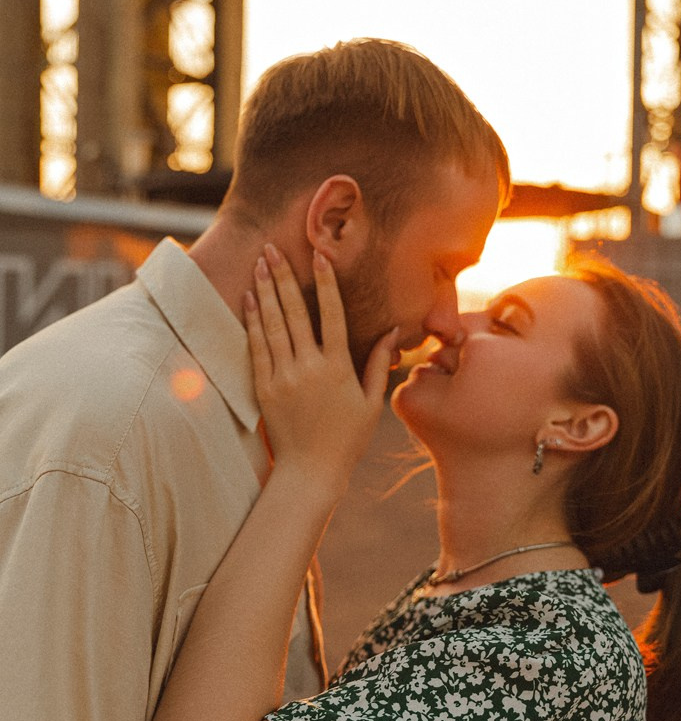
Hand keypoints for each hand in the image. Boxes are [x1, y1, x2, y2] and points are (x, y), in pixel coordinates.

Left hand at [244, 246, 397, 493]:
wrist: (310, 472)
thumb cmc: (347, 439)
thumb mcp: (370, 402)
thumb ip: (378, 363)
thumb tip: (391, 331)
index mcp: (337, 367)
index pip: (332, 314)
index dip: (326, 282)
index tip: (319, 255)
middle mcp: (308, 368)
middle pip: (294, 312)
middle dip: (284, 277)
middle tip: (274, 248)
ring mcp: (283, 377)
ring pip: (272, 325)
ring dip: (265, 291)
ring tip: (259, 263)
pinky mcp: (264, 388)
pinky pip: (257, 348)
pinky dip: (252, 321)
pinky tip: (249, 299)